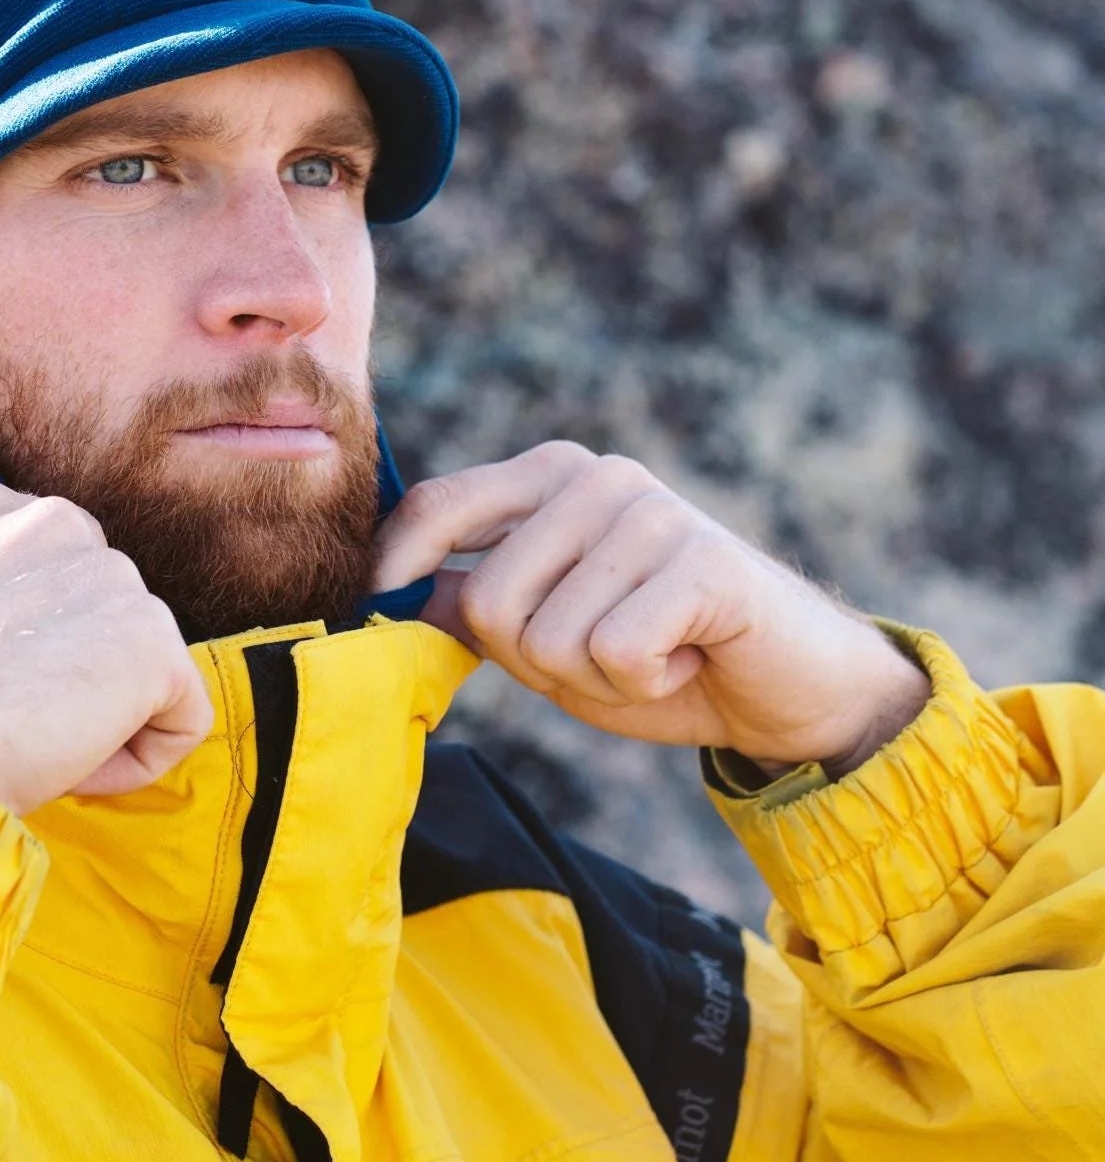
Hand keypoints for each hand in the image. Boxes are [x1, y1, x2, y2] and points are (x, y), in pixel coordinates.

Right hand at [0, 478, 213, 817]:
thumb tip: (5, 639)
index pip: (50, 572)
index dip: (24, 647)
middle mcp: (53, 519)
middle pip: (104, 612)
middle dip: (74, 672)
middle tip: (7, 720)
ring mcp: (111, 575)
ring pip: (141, 666)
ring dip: (100, 718)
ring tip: (26, 742)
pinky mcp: (153, 640)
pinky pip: (181, 719)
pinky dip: (139, 760)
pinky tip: (71, 766)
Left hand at [372, 442, 928, 771]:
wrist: (783, 686)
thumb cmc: (656, 655)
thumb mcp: (545, 634)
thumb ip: (474, 606)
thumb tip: (388, 596)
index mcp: (548, 476)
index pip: (436, 506)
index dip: (394, 570)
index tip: (378, 615)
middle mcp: (594, 475)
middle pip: (488, 601)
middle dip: (537, 662)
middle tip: (606, 653)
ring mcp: (649, 511)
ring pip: (550, 638)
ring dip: (598, 680)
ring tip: (653, 653)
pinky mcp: (700, 560)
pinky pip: (614, 652)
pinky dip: (647, 684)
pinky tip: (685, 659)